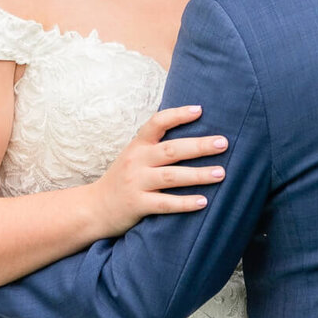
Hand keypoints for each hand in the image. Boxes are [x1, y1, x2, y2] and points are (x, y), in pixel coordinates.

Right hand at [89, 105, 227, 233]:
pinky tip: (203, 202)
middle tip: (223, 143)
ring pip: (171, 177)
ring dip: (198, 174)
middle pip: (171, 150)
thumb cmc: (125, 178)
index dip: (177, 115)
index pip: (157, 123)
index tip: (200, 110)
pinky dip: (185, 203)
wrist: (94, 207)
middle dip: (199, 146)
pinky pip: (165, 203)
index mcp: (138, 145)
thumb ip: (157, 145)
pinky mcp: (137, 204)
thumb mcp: (135, 156)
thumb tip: (197, 132)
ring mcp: (136, 183)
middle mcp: (136, 161)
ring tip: (221, 173)